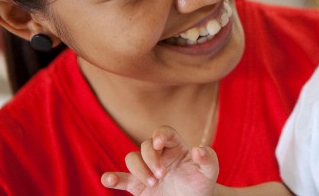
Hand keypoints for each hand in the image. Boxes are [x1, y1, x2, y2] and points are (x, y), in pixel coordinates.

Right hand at [102, 126, 218, 195]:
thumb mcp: (210, 171)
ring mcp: (147, 169)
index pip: (164, 132)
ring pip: (132, 158)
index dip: (159, 134)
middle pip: (145, 146)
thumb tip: (197, 150)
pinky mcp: (138, 185)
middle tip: (161, 176)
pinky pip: (122, 178)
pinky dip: (112, 178)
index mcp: (175, 146)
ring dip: (138, 169)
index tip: (158, 143)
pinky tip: (108, 179)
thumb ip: (208, 158)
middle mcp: (159, 155)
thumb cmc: (202, 182)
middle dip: (151, 159)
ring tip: (152, 183)